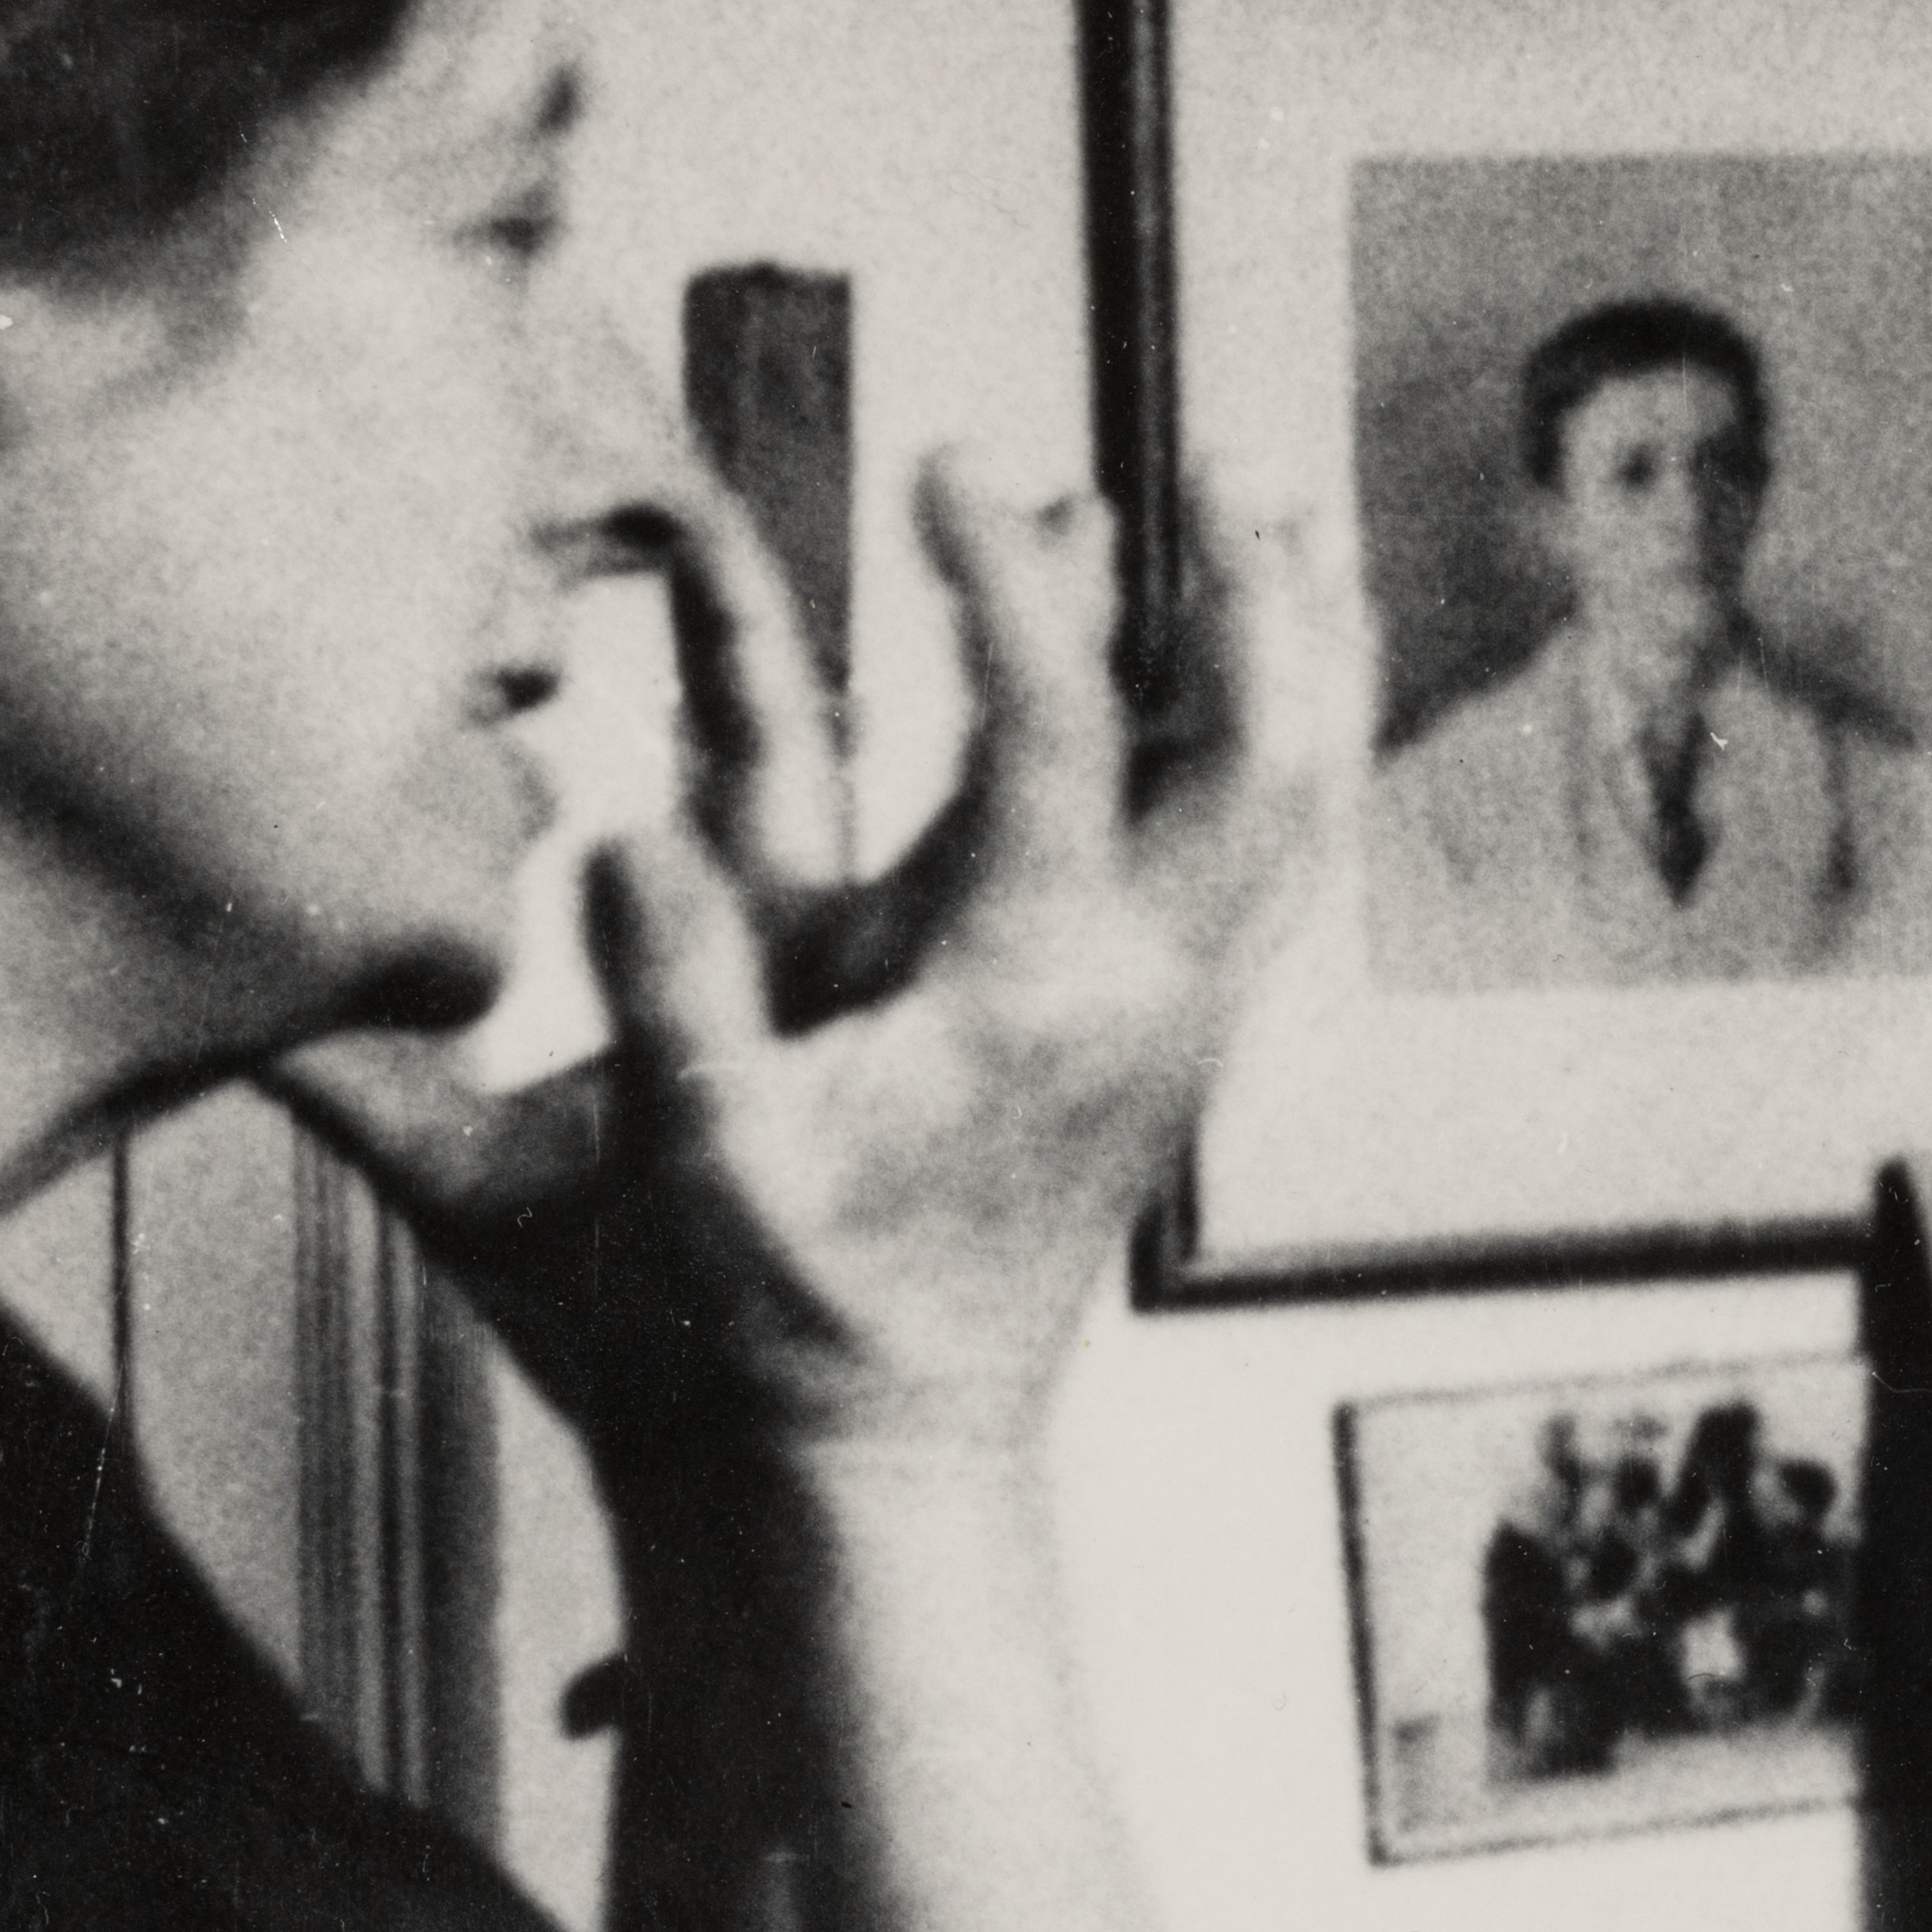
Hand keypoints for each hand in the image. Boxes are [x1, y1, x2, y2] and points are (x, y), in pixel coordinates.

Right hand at [276, 441, 1344, 1498]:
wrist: (864, 1472)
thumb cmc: (764, 1334)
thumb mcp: (686, 1172)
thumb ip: (667, 998)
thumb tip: (628, 832)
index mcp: (1028, 998)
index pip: (1053, 730)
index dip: (1005, 580)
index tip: (954, 465)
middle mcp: (1141, 997)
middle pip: (1265, 749)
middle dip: (1259, 590)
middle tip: (1234, 460)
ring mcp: (1177, 1023)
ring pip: (1295, 803)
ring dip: (1304, 656)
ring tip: (1297, 525)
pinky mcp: (1171, 1053)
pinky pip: (1270, 867)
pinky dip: (1281, 750)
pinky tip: (1265, 689)